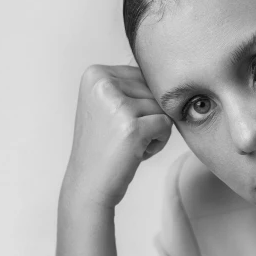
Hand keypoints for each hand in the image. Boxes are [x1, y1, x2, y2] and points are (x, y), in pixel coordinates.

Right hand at [62, 64, 172, 209]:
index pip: (142, 76)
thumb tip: (165, 70)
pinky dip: (158, 142)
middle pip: (153, 91)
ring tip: (129, 145)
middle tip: (123, 137)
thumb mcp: (105, 105)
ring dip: (153, 130)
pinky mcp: (133, 127)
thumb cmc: (103, 148)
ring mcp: (118, 105)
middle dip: (147, 117)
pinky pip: (166, 125)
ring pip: (162, 108)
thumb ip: (127, 85)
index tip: (117, 122)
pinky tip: (136, 153)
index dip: (140, 104)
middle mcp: (103, 84)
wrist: (88, 185)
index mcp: (94, 74)